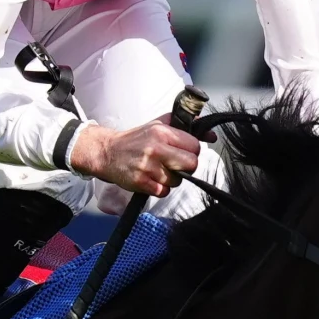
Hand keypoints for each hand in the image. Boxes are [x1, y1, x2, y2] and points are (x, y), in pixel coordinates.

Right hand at [68, 116, 200, 196]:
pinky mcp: (141, 182)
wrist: (108, 152)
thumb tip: (211, 135)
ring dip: (172, 179)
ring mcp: (148, 167)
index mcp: (162, 132)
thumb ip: (184, 126)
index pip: (195, 146)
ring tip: (160, 171)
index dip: (193, 151)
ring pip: (178, 180)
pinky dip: (160, 189)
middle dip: (187, 167)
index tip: (184, 152)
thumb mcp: (158, 125)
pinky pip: (164, 192)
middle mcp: (155, 148)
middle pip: (191, 164)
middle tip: (177, 165)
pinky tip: (152, 179)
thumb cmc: (136, 139)